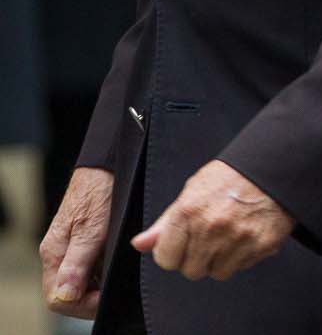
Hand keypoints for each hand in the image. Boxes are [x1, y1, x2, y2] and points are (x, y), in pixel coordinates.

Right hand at [40, 166, 113, 316]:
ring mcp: (71, 248)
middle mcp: (59, 254)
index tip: (106, 297)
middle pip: (69, 294)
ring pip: (81, 283)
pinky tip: (120, 263)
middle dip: (93, 298)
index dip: (82, 305)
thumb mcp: (92, 226)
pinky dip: (105, 272)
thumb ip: (78, 262)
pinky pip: (91, 268)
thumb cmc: (99, 189)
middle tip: (118, 289)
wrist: (109, 162)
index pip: (57, 299)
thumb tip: (65, 296)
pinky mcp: (85, 242)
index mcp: (54, 253)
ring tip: (121, 274)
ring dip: (100, 285)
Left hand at [132, 159, 292, 280]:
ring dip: (221, 260)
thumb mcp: (192, 191)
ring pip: (218, 273)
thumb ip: (166, 223)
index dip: (173, 253)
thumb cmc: (231, 176)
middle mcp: (212, 227)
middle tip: (211, 237)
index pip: (166, 259)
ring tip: (230, 235)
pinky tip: (247, 235)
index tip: (183, 244)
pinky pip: (243, 267)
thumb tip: (139, 245)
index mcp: (189, 212)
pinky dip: (243, 256)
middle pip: (191, 270)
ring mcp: (238, 238)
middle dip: (198, 258)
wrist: (274, 165)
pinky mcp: (262, 244)